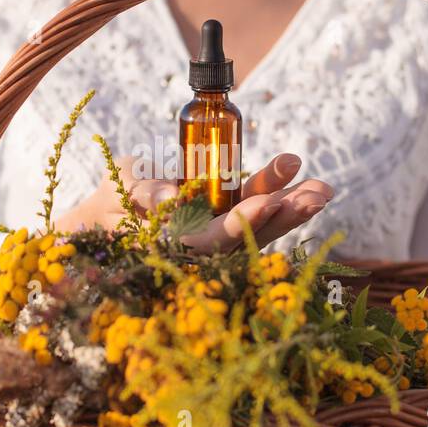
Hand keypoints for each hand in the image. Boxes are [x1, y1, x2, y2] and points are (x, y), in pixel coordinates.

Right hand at [54, 153, 331, 251]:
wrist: (106, 214)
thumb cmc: (109, 204)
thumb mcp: (121, 192)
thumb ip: (144, 192)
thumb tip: (171, 193)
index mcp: (176, 248)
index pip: (215, 241)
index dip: (242, 223)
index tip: (268, 201)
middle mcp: (205, 247)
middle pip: (251, 236)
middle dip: (284, 215)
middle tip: (316, 194)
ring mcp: (219, 232)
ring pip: (262, 224)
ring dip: (293, 206)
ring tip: (322, 188)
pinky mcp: (226, 216)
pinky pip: (258, 207)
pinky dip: (282, 194)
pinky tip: (305, 178)